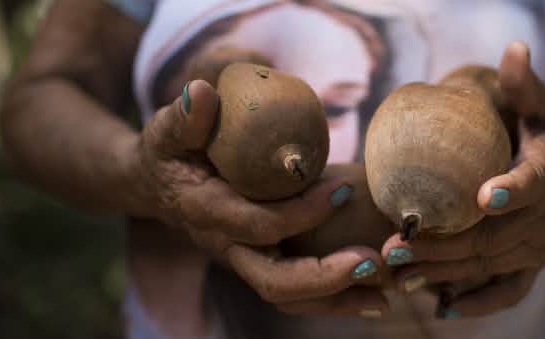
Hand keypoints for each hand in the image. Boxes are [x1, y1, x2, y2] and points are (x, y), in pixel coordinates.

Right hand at [133, 79, 387, 316]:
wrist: (159, 185)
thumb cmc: (170, 151)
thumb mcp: (168, 130)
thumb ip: (185, 117)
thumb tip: (203, 93)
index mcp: (208, 214)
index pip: (258, 224)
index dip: (303, 213)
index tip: (345, 189)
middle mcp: (227, 247)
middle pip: (274, 282)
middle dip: (325, 277)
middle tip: (372, 260)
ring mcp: (246, 260)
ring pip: (289, 297)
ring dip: (338, 299)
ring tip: (385, 295)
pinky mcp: (263, 261)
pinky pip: (298, 292)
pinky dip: (335, 297)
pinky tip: (375, 294)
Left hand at [380, 42, 544, 317]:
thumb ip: (525, 83)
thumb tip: (513, 49)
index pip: (538, 178)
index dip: (514, 188)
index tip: (483, 196)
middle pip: (499, 232)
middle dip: (447, 243)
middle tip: (398, 246)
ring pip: (493, 263)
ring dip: (446, 272)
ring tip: (399, 274)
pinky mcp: (536, 260)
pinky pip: (512, 289)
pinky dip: (481, 301)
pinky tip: (443, 308)